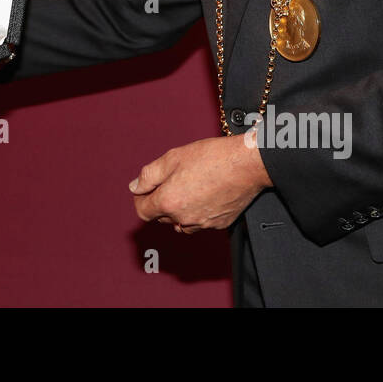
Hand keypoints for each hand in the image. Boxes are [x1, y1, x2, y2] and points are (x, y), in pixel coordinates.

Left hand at [129, 132, 271, 233]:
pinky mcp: (219, 224)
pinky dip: (197, 212)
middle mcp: (183, 218)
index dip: (141, 198)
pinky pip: (200, 222)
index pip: (143, 211)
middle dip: (161, 202)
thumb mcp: (172, 158)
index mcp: (169, 202)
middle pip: (161, 217)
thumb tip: (135, 187)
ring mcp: (202, 224)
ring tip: (188, 187)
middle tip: (172, 180)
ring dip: (178, 210)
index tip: (147, 188)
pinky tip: (205, 194)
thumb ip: (149, 175)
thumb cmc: (211, 157)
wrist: (247, 164)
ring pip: (181, 223)